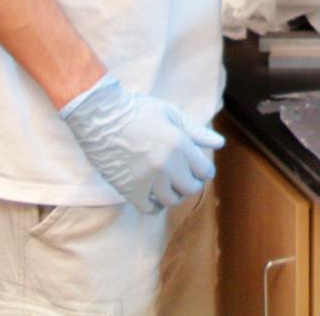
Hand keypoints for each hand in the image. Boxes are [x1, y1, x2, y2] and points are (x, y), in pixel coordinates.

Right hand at [60, 74, 224, 213]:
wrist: (100, 116)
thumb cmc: (138, 110)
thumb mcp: (171, 115)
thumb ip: (196, 132)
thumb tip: (220, 143)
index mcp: (179, 144)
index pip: (205, 171)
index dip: (203, 169)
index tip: (196, 166)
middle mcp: (165, 164)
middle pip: (190, 188)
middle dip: (190, 182)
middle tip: (183, 174)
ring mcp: (147, 179)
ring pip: (171, 200)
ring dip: (173, 193)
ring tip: (168, 183)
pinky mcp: (129, 188)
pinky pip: (149, 208)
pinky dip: (155, 204)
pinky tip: (154, 193)